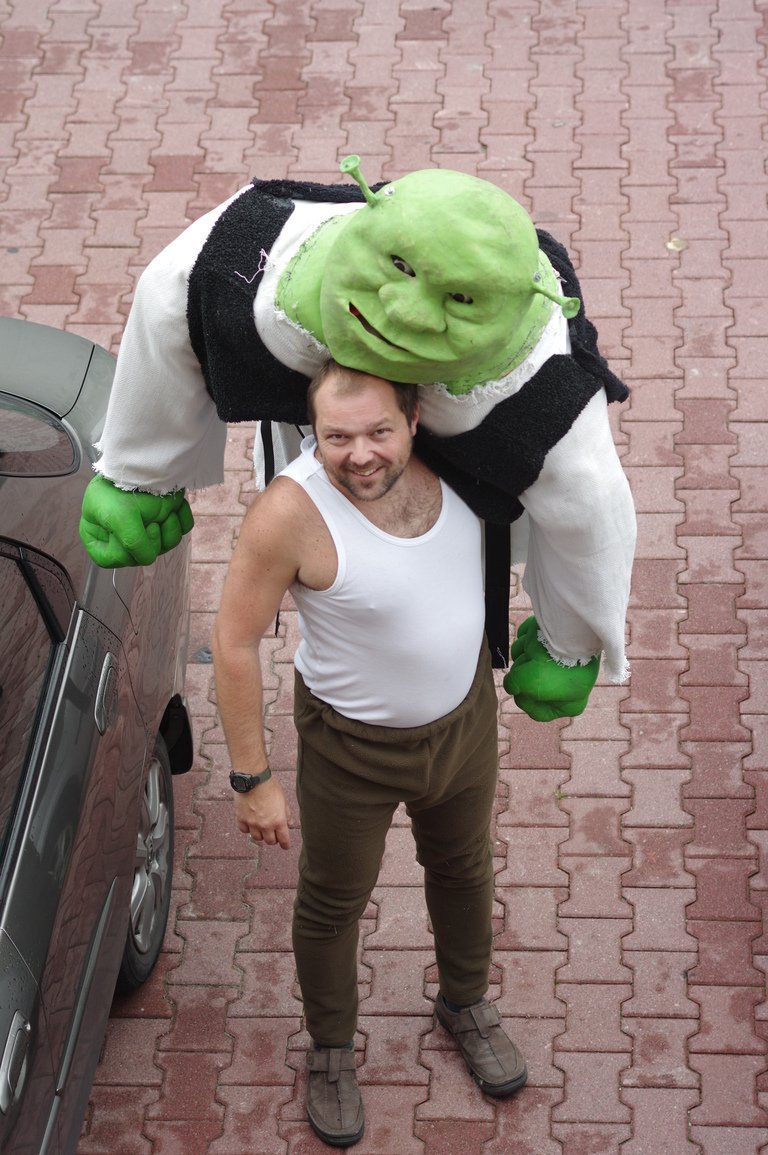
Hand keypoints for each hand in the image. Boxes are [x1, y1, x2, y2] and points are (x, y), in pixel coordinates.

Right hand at [79, 475, 193, 566]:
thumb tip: (149, 558)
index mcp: (100, 540)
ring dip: (168, 527)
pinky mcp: (166, 521)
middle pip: (146, 555)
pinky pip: (182, 529)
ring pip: (167, 544)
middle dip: (151, 536)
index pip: (114, 559)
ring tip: (162, 510)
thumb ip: (132, 544)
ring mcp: (147, 531)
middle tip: (149, 519)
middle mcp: (124, 540)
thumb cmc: (116, 487)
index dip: (125, 551)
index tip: (130, 532)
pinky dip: (181, 517)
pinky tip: (175, 506)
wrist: (136, 460)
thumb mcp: (118, 518)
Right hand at [234, 777, 291, 849]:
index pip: (284, 840)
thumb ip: (286, 813)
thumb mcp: (283, 799)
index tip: (285, 846)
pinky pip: (244, 831)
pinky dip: (248, 829)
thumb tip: (290, 823)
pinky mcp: (242, 819)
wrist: (253, 779)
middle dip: (273, 839)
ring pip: (257, 838)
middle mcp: (265, 825)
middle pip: (270, 841)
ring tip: (261, 828)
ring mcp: (252, 823)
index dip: (285, 844)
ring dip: (260, 835)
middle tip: (273, 833)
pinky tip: (250, 823)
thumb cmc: (270, 786)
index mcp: (278, 820)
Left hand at [503, 616, 599, 721]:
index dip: (523, 701)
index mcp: (569, 704)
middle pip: (531, 684)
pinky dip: (529, 637)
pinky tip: (535, 636)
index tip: (520, 691)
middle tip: (533, 664)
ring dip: (525, 652)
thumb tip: (511, 682)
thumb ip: (513, 686)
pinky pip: (533, 643)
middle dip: (525, 672)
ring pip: (529, 661)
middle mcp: (569, 685)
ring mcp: (565, 663)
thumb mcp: (525, 684)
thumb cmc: (551, 666)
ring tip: (534, 647)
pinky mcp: (560, 643)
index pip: (538, 712)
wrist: (567, 631)